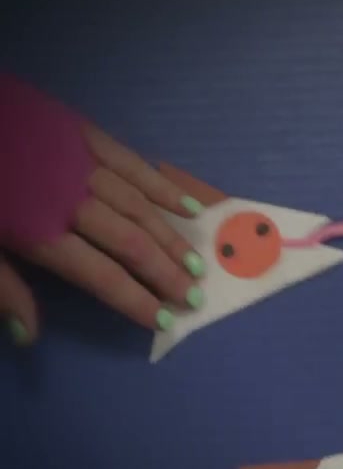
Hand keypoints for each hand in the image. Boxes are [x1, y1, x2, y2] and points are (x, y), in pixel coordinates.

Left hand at [1, 122, 206, 345]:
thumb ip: (3, 286)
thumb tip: (29, 335)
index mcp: (36, 231)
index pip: (99, 274)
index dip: (134, 299)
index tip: (164, 319)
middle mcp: (69, 200)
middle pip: (128, 242)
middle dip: (165, 272)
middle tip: (194, 296)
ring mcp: (80, 162)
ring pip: (137, 205)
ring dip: (170, 236)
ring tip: (196, 262)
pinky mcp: (82, 132)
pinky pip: (131, 162)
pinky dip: (161, 186)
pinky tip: (186, 206)